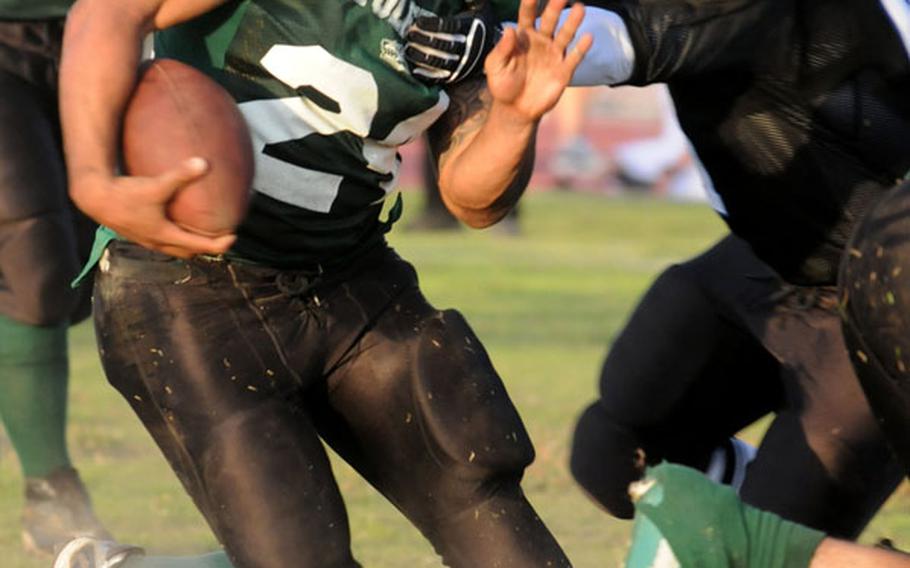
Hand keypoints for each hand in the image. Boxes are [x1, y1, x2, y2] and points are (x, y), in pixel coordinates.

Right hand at [73, 158, 235, 258]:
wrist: (94, 197)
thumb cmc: (124, 193)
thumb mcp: (155, 185)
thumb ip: (180, 175)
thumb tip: (204, 163)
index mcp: (165, 235)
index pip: (200, 246)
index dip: (219, 244)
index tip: (233, 237)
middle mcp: (157, 242)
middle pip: (188, 252)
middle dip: (206, 247)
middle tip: (220, 236)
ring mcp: (146, 239)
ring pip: (174, 248)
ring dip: (189, 243)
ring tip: (202, 230)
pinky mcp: (137, 232)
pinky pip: (163, 240)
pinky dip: (175, 235)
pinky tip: (176, 218)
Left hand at [405, 0, 499, 84]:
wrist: (497, 51)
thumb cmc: (480, 26)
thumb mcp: (481, 8)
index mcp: (470, 29)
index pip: (448, 27)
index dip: (431, 24)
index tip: (418, 22)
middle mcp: (466, 47)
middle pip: (441, 45)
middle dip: (423, 40)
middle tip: (409, 35)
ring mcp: (461, 64)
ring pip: (439, 61)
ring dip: (421, 56)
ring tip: (408, 50)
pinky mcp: (456, 76)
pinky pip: (440, 77)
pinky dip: (427, 75)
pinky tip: (415, 70)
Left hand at [484, 0, 591, 122]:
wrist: (516, 109)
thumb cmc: (503, 85)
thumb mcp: (494, 67)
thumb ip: (501, 49)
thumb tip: (509, 29)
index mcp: (523, 37)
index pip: (527, 15)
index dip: (530, 4)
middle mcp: (541, 42)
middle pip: (549, 20)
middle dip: (554, 7)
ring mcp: (554, 55)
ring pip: (565, 34)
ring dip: (572, 22)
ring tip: (579, 8)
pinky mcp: (563, 71)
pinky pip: (574, 57)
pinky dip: (581, 48)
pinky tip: (588, 37)